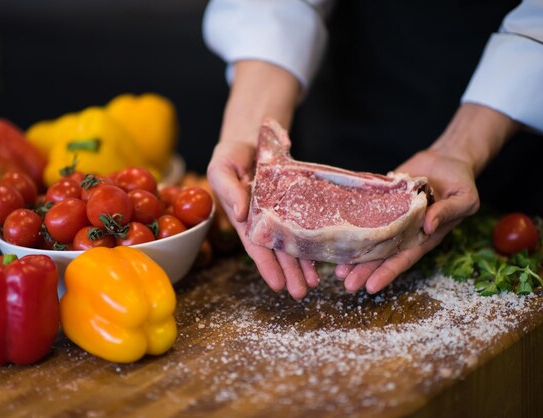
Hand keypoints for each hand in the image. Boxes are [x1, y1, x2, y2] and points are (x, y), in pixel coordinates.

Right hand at [207, 139, 319, 299]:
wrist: (251, 140)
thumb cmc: (231, 155)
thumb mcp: (222, 168)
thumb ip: (229, 190)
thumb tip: (240, 214)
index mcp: (244, 216)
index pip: (256, 246)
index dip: (266, 265)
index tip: (277, 284)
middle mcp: (262, 220)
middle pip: (276, 251)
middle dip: (288, 273)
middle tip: (300, 293)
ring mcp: (278, 214)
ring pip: (291, 243)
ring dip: (301, 265)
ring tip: (312, 284)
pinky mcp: (293, 204)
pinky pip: (303, 225)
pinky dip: (310, 242)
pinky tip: (320, 260)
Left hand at [335, 148, 479, 292]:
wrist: (447, 160)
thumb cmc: (461, 184)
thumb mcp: (464, 199)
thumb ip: (447, 212)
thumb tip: (428, 225)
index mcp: (424, 236)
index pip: (403, 259)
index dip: (387, 273)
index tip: (371, 287)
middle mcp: (404, 230)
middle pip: (381, 254)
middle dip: (364, 270)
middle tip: (345, 283)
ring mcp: (390, 216)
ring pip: (369, 238)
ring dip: (353, 253)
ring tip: (336, 269)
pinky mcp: (381, 199)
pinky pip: (363, 212)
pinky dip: (350, 223)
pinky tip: (336, 233)